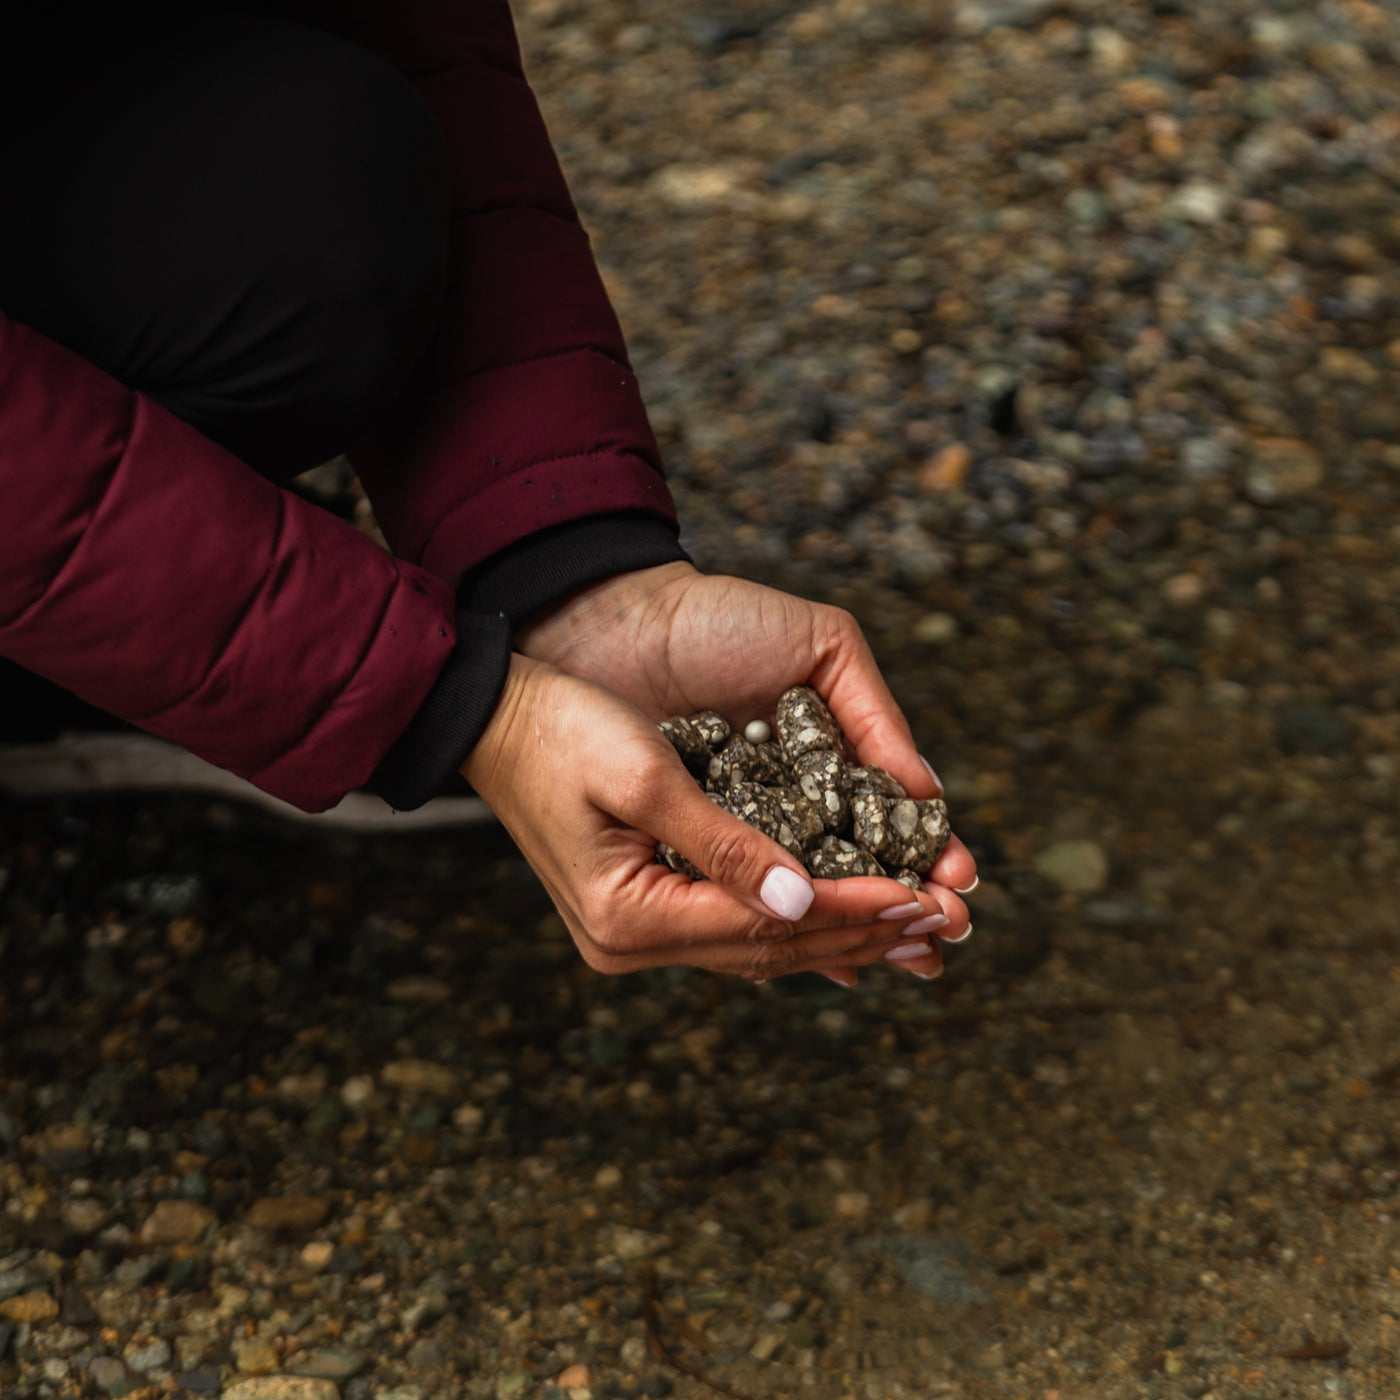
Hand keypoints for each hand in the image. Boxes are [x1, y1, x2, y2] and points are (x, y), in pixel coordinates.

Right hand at [462, 653, 954, 978]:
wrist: (493, 718)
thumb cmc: (561, 729)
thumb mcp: (643, 775)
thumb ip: (723, 843)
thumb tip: (800, 902)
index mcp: (628, 917)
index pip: (764, 924)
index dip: (848, 909)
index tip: (919, 896)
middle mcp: (632, 942)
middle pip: (768, 949)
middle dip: (858, 932)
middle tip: (940, 922)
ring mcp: (635, 933)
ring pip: (757, 947)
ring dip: (837, 934)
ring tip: (913, 930)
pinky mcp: (642, 910)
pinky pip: (736, 927)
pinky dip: (796, 923)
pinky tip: (844, 921)